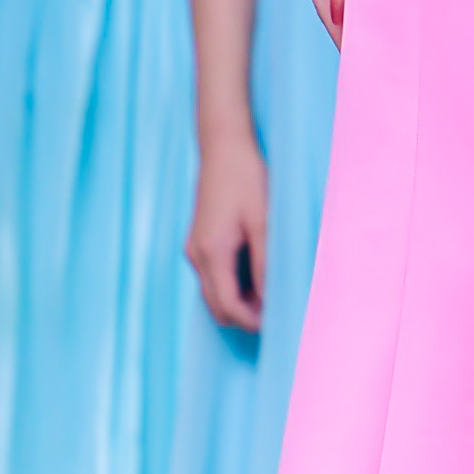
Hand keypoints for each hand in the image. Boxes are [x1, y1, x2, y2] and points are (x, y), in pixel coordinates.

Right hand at [188, 131, 272, 333]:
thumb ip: (266, 261)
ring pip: (214, 292)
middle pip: (216, 305)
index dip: (251, 320)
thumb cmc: (247, 180)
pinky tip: (259, 275)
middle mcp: (197, 255)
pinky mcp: (199, 241)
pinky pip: (214, 275)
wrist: (224, 149)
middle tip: (279, 313)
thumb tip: (272, 297)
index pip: (227, 305)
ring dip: (239, 300)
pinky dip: (234, 284)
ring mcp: (195, 249)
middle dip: (244, 315)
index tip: (277, 323)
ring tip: (273, 294)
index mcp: (211, 253)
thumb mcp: (264, 221)